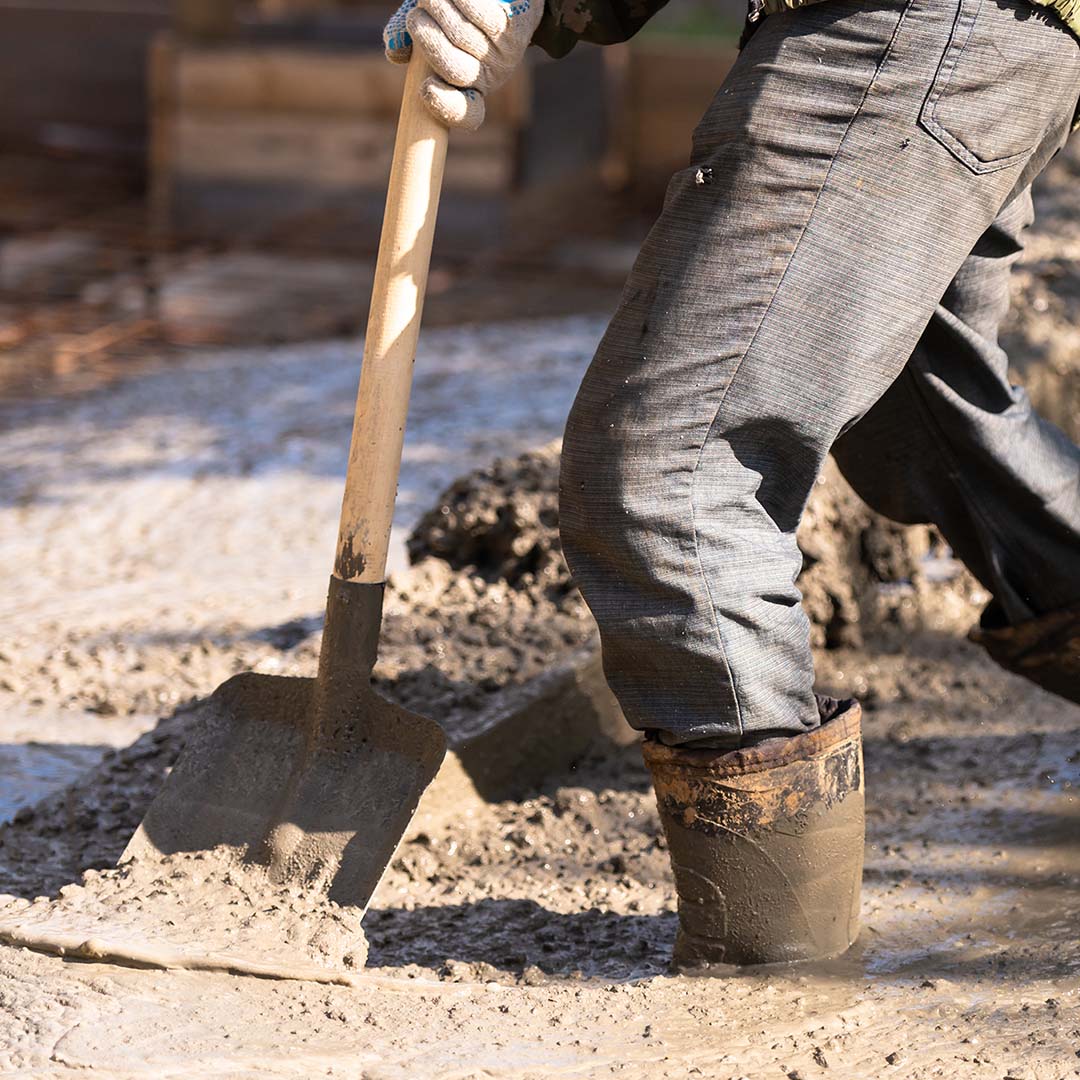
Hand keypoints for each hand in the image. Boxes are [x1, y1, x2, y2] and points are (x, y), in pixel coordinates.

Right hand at [383, 0, 542, 130]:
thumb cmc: (457, 12)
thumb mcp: (429, 26)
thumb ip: (407, 37)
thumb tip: (394, 51)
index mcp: (468, 89)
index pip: (465, 114)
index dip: (446, 107)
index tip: (425, 91)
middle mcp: (489, 77)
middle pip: (455, 70)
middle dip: (428, 40)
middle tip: (415, 17)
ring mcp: (504, 54)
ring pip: (462, 36)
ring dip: (438, 10)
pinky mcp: (515, 28)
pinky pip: (482, 14)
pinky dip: (460, 0)